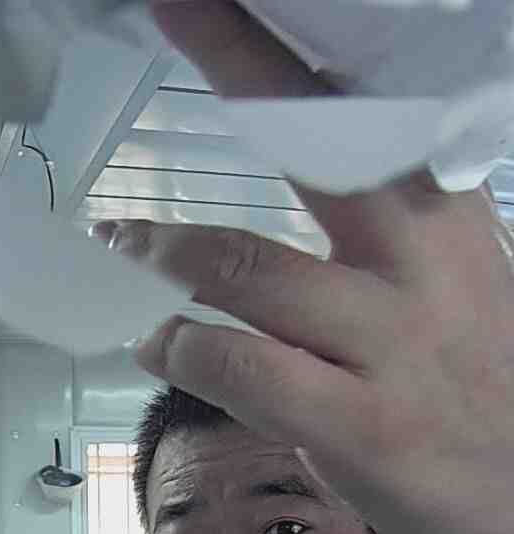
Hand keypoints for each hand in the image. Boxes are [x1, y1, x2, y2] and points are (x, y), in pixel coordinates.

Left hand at [108, 1, 513, 533]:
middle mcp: (419, 267)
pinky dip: (182, 349)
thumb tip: (313, 177)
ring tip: (124, 240)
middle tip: (172, 7)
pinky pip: (240, 368)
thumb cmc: (477, 381)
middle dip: (236, 68)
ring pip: (248, 270)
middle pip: (314, 151)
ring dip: (166, 248)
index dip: (285, 49)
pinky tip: (158, 345)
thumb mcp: (459, 280)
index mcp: (445, 221)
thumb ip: (396, 228)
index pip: (364, 114)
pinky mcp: (356, 424)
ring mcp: (386, 347)